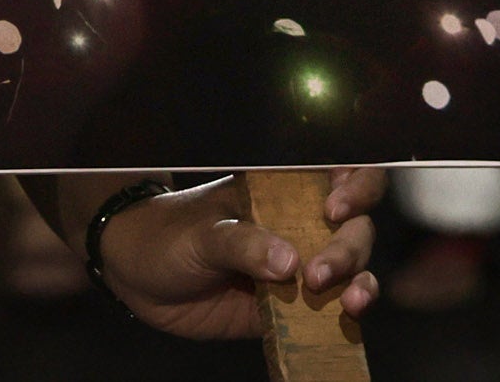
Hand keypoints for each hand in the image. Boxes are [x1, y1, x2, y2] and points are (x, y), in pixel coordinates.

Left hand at [93, 170, 381, 341]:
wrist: (140, 279)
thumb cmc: (170, 237)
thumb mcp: (202, 234)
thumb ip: (242, 244)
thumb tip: (289, 263)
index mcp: (284, 191)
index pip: (342, 175)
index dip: (356, 186)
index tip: (336, 208)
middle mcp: (301, 225)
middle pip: (355, 228)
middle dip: (349, 248)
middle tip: (318, 273)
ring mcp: (299, 269)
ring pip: (352, 270)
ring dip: (359, 284)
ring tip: (350, 302)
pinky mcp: (290, 310)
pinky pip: (328, 313)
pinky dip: (345, 318)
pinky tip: (347, 323)